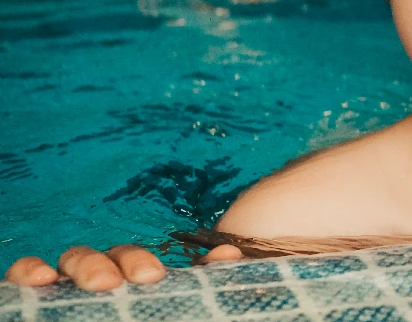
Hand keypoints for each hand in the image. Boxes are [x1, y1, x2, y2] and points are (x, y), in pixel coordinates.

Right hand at [5, 245, 243, 289]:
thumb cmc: (156, 316)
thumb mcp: (179, 303)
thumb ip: (201, 282)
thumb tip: (226, 256)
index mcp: (135, 279)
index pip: (140, 259)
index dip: (149, 260)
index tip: (157, 277)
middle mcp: (104, 278)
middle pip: (112, 254)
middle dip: (125, 260)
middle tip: (142, 281)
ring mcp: (72, 287)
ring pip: (76, 259)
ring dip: (87, 263)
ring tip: (101, 283)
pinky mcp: (41, 301)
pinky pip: (26, 277)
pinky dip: (30, 270)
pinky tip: (41, 280)